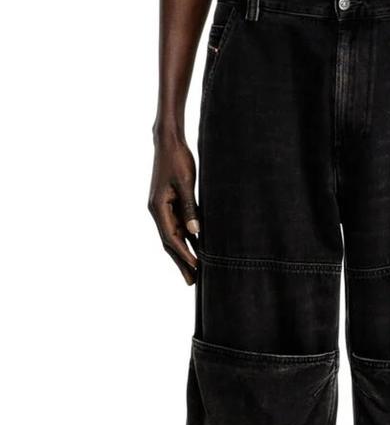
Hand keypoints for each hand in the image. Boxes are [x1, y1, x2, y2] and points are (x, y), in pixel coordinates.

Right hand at [148, 134, 200, 284]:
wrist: (168, 142)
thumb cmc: (178, 160)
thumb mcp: (186, 183)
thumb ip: (190, 207)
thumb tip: (195, 231)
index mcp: (158, 208)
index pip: (171, 238)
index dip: (184, 255)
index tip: (196, 268)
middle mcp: (157, 211)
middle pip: (169, 243)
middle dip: (181, 262)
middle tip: (192, 282)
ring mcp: (162, 209)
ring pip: (173, 237)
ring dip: (183, 254)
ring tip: (195, 272)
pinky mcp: (169, 205)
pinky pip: (177, 227)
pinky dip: (186, 240)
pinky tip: (196, 249)